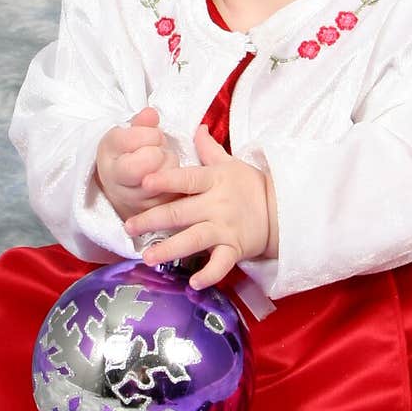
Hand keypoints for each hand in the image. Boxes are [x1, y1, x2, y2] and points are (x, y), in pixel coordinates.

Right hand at [95, 106, 180, 221]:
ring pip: (169, 174)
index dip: (147, 133)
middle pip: (152, 158)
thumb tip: (150, 114)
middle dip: (159, 149)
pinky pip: (179, 188)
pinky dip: (178, 178)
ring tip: (160, 164)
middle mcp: (121, 189)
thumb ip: (139, 123)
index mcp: (110, 166)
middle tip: (154, 150)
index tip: (145, 136)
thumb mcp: (125, 136)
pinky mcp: (160, 213)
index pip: (134, 140)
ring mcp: (140, 204)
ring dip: (171, 163)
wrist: (124, 188)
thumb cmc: (126, 156)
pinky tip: (168, 178)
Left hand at [124, 124, 278, 287]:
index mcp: (214, 181)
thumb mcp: (231, 163)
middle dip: (153, 220)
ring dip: (170, 249)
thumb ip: (209, 149)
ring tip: (148, 258)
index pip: (186, 179)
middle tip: (129, 227)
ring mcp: (225, 228)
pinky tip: (193, 284)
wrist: (282, 209)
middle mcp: (216, 205)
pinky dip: (209, 274)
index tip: (144, 182)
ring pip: (194, 239)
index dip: (165, 181)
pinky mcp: (235, 248)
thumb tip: (197, 126)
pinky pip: (221, 264)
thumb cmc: (251, 185)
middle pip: (181, 212)